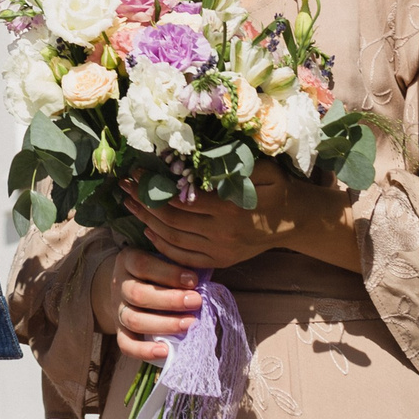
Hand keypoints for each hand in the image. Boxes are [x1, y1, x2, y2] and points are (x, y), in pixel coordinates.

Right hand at [88, 245, 203, 364]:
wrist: (125, 285)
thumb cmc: (153, 271)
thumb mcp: (159, 258)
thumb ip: (175, 265)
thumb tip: (202, 280)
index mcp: (128, 261)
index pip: (143, 265)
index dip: (168, 273)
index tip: (194, 280)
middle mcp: (120, 285)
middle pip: (138, 294)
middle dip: (170, 300)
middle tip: (197, 302)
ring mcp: (117, 309)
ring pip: (134, 320)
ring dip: (164, 324)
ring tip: (190, 325)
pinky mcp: (119, 331)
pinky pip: (126, 344)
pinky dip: (144, 351)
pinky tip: (165, 351)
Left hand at [124, 161, 360, 273]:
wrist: (295, 220)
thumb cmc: (276, 187)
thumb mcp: (260, 168)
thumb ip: (230, 165)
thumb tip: (195, 157)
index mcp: (229, 209)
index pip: (181, 199)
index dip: (155, 186)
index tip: (136, 171)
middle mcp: (221, 234)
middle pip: (171, 220)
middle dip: (143, 201)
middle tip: (124, 185)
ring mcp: (219, 251)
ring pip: (173, 239)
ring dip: (146, 221)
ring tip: (128, 203)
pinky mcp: (220, 261)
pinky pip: (184, 257)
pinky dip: (162, 245)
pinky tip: (148, 230)